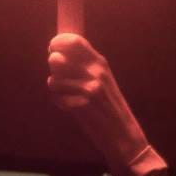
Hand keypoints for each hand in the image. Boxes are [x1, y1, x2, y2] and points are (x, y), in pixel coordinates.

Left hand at [46, 34, 150, 171]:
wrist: (123, 133)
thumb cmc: (109, 106)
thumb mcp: (103, 79)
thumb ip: (85, 66)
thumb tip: (58, 53)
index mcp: (100, 63)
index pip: (73, 41)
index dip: (58, 42)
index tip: (53, 49)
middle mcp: (95, 72)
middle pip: (58, 57)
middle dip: (52, 67)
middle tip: (59, 75)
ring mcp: (88, 88)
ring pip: (53, 79)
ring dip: (55, 87)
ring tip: (66, 94)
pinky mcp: (81, 105)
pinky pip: (56, 97)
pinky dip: (59, 101)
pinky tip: (69, 107)